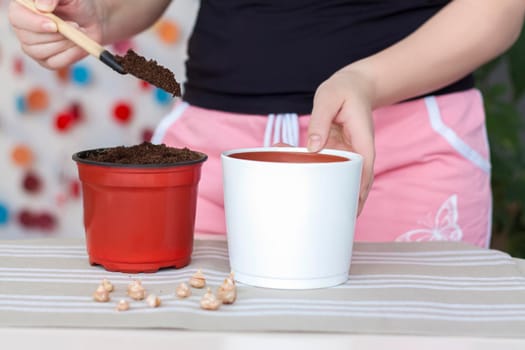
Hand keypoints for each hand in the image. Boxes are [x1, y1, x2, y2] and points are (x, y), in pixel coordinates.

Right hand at [8, 0, 102, 68]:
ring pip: (41, 53)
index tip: (54, 25)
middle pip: (29, 40)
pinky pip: (55, 63)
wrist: (90, 20)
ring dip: (65, 44)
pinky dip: (71, 54)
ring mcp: (33, 47)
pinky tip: (79, 44)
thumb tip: (43, 8)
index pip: (17, 19)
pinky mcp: (46, 61)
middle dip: (56, 36)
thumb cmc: (75, 4)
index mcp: (22, 9)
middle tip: (75, 26)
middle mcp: (23, 29)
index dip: (35, 24)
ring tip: (78, 32)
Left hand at [308, 67, 375, 214]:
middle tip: (332, 222)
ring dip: (333, 192)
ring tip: (319, 212)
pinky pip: (330, 168)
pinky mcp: (339, 152)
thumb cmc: (343, 89)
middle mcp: (358, 151)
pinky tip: (306, 184)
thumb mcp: (328, 98)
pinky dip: (320, 176)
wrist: (353, 85)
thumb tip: (313, 147)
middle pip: (356, 183)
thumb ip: (320, 121)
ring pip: (343, 178)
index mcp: (362, 141)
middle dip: (347, 202)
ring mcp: (349, 154)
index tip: (351, 211)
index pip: (364, 172)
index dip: (358, 192)